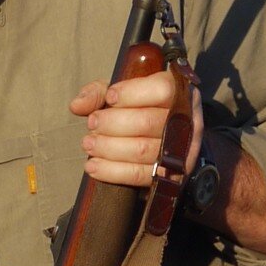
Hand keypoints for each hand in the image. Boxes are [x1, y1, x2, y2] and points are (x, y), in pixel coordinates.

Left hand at [70, 71, 200, 190]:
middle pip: (148, 122)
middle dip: (113, 124)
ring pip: (143, 150)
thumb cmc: (141, 108)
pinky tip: (94, 166)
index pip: (162, 90)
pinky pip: (141, 175)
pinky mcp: (173, 175)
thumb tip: (78, 106)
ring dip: (109, 148)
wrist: (167, 136)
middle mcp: (187, 120)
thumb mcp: (123, 92)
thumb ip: (99, 92)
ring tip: (88, 144)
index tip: (110, 97)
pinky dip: (113, 172)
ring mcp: (183, 150)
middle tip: (92, 124)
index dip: (132, 94)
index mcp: (180, 92)